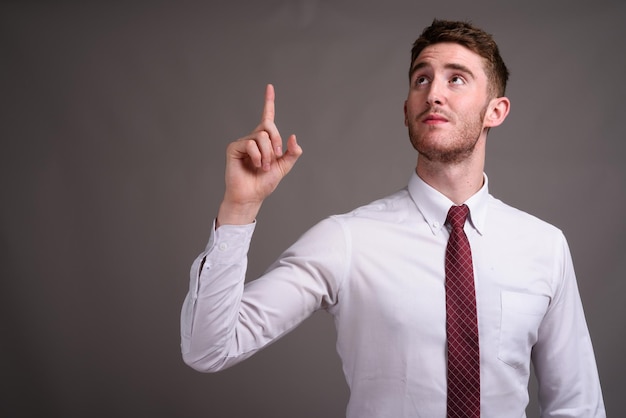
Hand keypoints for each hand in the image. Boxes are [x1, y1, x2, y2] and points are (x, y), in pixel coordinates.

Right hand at [217, 84, 302, 226]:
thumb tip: (293, 137)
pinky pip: (250, 144)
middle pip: (269, 126)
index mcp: (265, 141)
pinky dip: (258, 156)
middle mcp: (253, 138)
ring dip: (267, 154)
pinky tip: (256, 165)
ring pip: (261, 137)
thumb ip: (292, 153)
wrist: (251, 196)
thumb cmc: (264, 183)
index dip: (268, 102)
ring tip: (264, 167)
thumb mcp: (284, 167)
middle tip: (276, 157)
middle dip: (276, 141)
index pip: (267, 117)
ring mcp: (243, 142)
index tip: (270, 87)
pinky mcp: (234, 148)